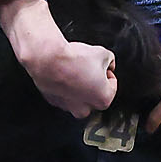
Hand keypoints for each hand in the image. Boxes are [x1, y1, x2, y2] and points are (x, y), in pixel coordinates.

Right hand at [0, 0, 116, 118]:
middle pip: (95, 96)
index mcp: (103, 99)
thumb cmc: (74, 59)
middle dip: (94, 83)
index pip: (112, 86)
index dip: (107, 72)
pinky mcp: (53, 100)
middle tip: (89, 68)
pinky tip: (63, 72)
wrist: (48, 58)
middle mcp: (85, 108)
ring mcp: (68, 106)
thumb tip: (108, 63)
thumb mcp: (102, 53)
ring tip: (74, 69)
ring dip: (79, 86)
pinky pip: (63, 94)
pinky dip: (64, 85)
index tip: (101, 66)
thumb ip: (110, 61)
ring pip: (78, 98)